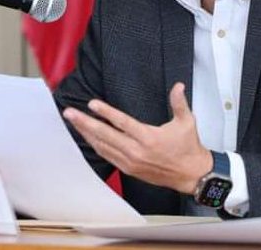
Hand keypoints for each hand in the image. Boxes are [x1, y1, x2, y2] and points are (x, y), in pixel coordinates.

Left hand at [63, 82, 211, 194]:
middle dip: (85, 123)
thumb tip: (178, 86)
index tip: (92, 104)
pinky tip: (88, 138)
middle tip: (70, 113)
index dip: (106, 113)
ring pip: (103, 146)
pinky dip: (96, 146)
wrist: (190, 174)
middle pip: (105, 135)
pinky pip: (107, 156)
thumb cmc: (188, 148)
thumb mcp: (187, 122)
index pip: (122, 123)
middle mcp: (136, 151)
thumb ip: (179, 103)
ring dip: (87, 134)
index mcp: (149, 137)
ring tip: (74, 122)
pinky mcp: (129, 169)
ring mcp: (130, 162)